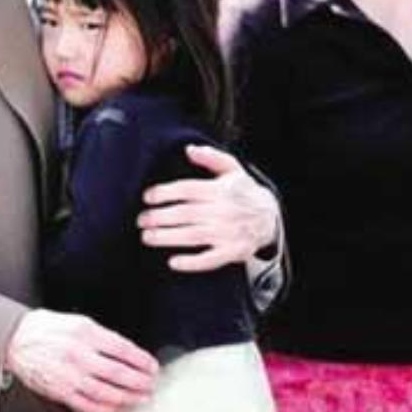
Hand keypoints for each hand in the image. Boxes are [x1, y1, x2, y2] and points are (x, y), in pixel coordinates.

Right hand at [5, 310, 158, 411]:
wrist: (17, 340)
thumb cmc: (48, 329)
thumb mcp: (79, 322)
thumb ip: (102, 337)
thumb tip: (126, 353)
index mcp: (86, 334)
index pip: (122, 349)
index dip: (141, 360)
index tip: (151, 366)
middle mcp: (79, 355)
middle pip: (117, 373)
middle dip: (139, 381)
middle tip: (151, 384)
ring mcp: (69, 376)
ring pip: (105, 392)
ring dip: (127, 397)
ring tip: (140, 398)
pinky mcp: (60, 391)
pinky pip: (87, 404)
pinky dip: (106, 408)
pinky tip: (117, 407)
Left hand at [138, 145, 278, 271]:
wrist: (270, 217)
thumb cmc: (244, 191)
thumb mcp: (232, 169)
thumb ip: (211, 157)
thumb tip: (190, 149)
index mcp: (220, 190)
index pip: (187, 189)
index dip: (165, 193)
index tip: (147, 197)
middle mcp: (223, 211)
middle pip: (185, 213)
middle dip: (159, 217)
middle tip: (141, 219)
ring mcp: (228, 233)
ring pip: (193, 236)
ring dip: (167, 237)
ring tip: (147, 237)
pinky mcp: (232, 252)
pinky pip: (210, 260)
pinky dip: (191, 262)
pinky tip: (173, 262)